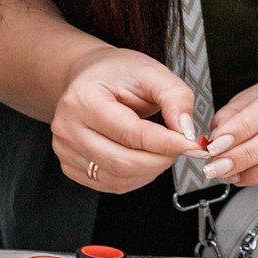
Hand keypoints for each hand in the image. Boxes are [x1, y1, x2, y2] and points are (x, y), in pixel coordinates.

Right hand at [52, 48, 199, 192]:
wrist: (89, 77)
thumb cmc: (117, 73)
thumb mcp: (152, 73)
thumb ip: (175, 98)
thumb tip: (187, 132)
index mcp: (84, 99)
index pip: (130, 133)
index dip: (166, 143)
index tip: (192, 144)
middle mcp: (68, 127)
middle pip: (123, 162)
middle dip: (161, 160)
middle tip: (180, 147)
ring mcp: (66, 150)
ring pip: (118, 178)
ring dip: (150, 171)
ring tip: (161, 150)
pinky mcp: (70, 166)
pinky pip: (111, 184)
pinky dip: (136, 177)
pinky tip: (143, 158)